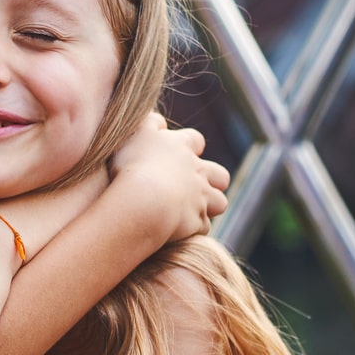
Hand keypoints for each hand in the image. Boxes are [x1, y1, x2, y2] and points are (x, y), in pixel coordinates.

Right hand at [109, 117, 229, 243]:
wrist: (143, 201)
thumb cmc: (134, 164)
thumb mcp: (136, 133)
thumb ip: (150, 123)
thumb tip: (160, 122)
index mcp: (181, 148)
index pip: (196, 140)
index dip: (192, 146)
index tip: (183, 152)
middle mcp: (197, 171)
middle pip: (220, 174)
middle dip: (214, 180)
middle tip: (196, 187)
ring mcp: (200, 198)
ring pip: (219, 202)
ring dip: (210, 207)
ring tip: (192, 211)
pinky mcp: (196, 221)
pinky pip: (202, 227)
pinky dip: (193, 228)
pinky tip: (180, 231)